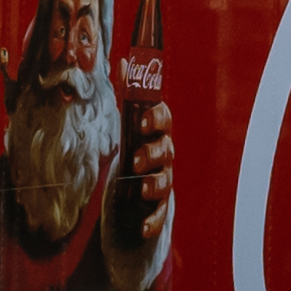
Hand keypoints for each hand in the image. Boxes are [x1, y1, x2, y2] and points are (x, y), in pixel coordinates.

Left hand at [105, 96, 175, 290]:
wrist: (136, 196)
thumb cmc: (134, 155)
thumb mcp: (128, 128)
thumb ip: (128, 96)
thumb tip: (124, 63)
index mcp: (155, 134)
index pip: (165, 120)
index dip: (157, 119)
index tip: (142, 123)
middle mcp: (163, 158)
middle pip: (166, 150)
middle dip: (153, 153)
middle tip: (136, 160)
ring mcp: (162, 183)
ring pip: (165, 181)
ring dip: (155, 184)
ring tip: (142, 189)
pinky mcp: (157, 208)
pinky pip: (159, 214)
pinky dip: (152, 221)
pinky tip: (142, 227)